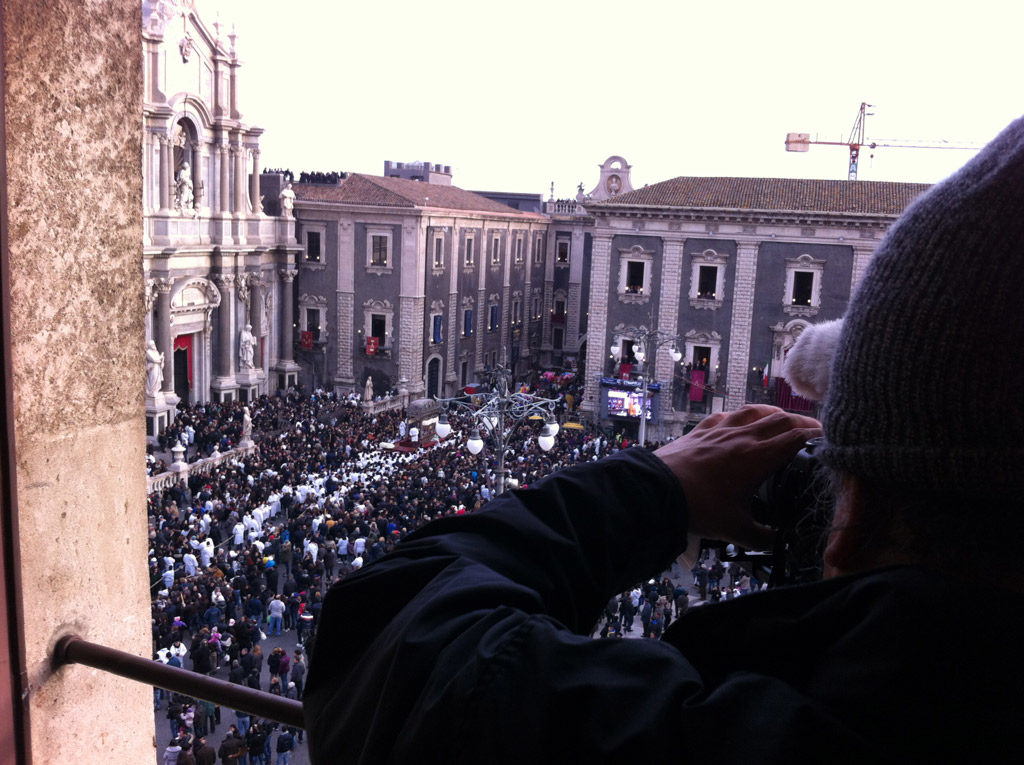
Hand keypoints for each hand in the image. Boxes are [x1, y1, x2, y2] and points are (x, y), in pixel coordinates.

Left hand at [654, 405, 821, 549]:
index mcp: (758, 457)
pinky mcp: (700, 431)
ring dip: (774, 413)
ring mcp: (720, 431)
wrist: (656, 490)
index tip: (827, 438)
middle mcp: (742, 437)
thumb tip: (775, 541)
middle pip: (781, 419)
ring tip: (783, 418)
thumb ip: (761, 537)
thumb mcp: (736, 530)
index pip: (796, 438)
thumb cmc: (697, 508)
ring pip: (754, 411)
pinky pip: (726, 415)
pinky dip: (740, 414)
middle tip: (814, 428)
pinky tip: (739, 419)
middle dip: (802, 422)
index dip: (816, 436)